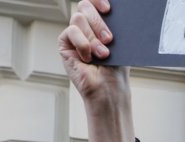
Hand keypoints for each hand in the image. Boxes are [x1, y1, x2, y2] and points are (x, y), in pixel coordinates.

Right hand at [59, 0, 134, 141]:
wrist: (109, 89)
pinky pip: (71, 31)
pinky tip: (88, 57)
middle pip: (85, 6)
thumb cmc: (117, 69)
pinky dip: (82, 44)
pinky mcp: (65, 44)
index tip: (108, 8)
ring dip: (93, 37)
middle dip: (98, 21)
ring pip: (78, 18)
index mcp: (99, 22)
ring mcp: (74, 34)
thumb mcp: (120, 42)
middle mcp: (86, 26)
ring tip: (103, 54)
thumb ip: (114, 24)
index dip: (98, 0)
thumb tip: (114, 9)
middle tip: (109, 39)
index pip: (94, 2)